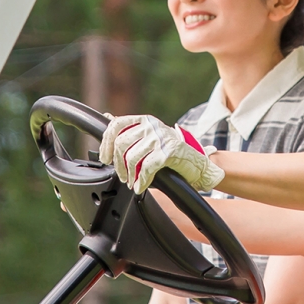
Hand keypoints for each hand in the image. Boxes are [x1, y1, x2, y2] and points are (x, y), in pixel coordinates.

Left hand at [100, 115, 223, 193]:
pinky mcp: (168, 151)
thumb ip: (130, 130)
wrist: (198, 164)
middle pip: (121, 143)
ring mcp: (160, 137)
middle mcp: (152, 126)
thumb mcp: (149, 137)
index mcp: (145, 120)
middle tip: (122, 176)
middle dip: (118, 165)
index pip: (116, 125)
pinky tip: (141, 186)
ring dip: (130, 175)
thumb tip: (107, 117)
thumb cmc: (172, 153)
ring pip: (132, 158)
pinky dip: (141, 181)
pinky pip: (146, 168)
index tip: (105, 158)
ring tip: (133, 182)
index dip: (107, 143)